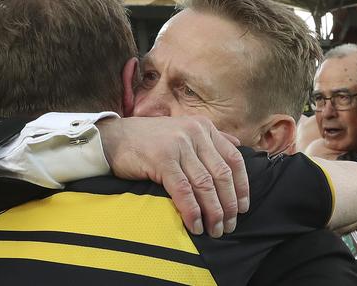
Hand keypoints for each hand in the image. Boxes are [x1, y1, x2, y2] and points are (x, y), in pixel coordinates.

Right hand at [97, 116, 248, 237]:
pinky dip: (192, 211)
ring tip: (215, 230)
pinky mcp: (162, 159)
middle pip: (222, 175)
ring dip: (214, 212)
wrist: (113, 138)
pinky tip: (196, 225)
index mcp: (204, 128)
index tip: (243, 208)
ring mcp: (179, 145)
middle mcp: (195, 133)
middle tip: (229, 225)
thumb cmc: (149, 139)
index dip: (242, 187)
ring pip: (205, 184)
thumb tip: (237, 143)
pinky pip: (184, 190)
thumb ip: (211, 138)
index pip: (234, 159)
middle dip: (229, 204)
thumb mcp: (184, 130)